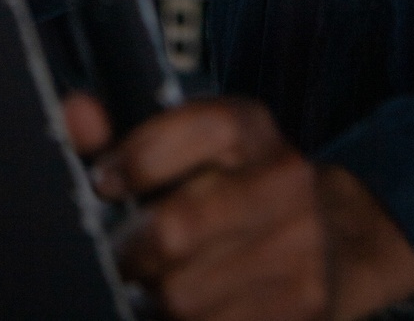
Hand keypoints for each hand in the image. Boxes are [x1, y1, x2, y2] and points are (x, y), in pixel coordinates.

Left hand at [63, 93, 413, 320]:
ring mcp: (301, 247)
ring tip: (163, 291)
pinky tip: (197, 312)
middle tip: (129, 259)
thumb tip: (74, 113)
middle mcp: (285, 178)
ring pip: (184, 299)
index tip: (106, 183)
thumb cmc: (239, 193)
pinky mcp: (304, 309)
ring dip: (158, 303)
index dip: (132, 161)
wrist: (338, 241)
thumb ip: (128, 135)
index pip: (185, 130)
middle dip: (133, 253)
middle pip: (174, 230)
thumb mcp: (195, 150)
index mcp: (251, 129)